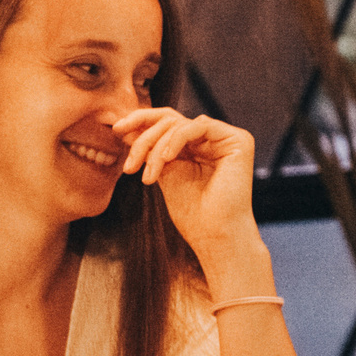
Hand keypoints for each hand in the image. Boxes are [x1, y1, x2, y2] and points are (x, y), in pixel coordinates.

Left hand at [110, 107, 258, 259]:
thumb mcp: (164, 173)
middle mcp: (212, 139)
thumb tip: (125, 128)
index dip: (141, 121)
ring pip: (180, 123)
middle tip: (129, 166)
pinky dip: (177, 138)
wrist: (213, 235)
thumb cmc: (192, 214)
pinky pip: (199, 125)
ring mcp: (226, 139)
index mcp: (196, 146)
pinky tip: (167, 158)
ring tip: (148, 175)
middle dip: (144, 138)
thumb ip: (150, 150)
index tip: (116, 129)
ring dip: (157, 147)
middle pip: (170, 120)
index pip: (167, 122)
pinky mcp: (238, 141)